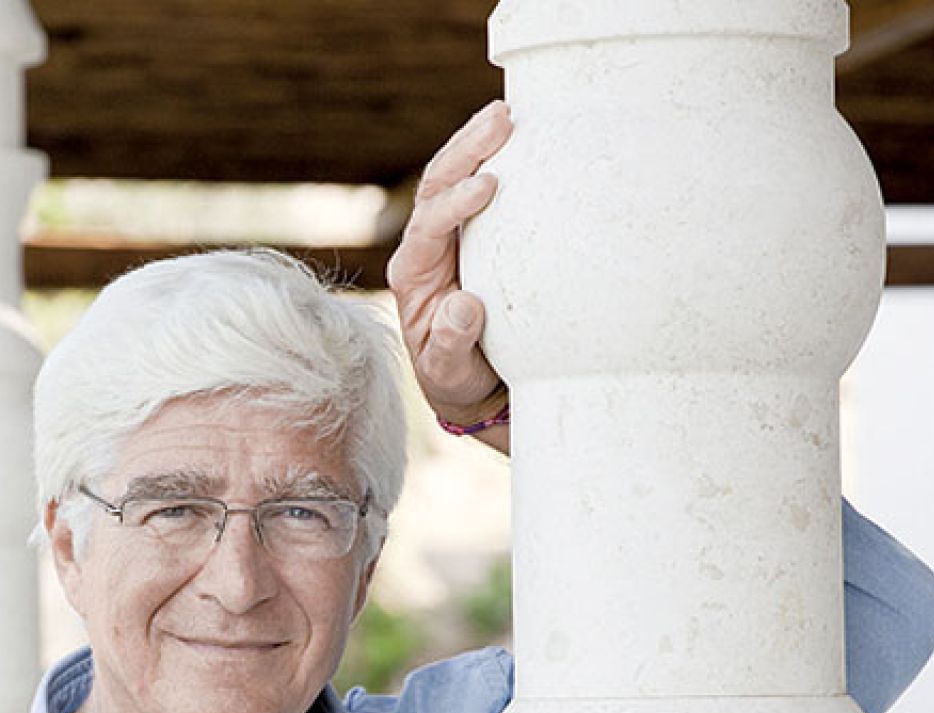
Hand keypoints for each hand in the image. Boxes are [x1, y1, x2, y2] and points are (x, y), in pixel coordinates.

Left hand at [387, 101, 512, 433]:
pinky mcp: (475, 232)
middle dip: (464, 151)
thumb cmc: (456, 375)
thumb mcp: (449, 372)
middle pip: (435, 186)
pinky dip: (496, 158)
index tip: (488, 186)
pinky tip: (521, 132)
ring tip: (507, 112)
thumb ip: (451, 345)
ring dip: (477, 142)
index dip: (453, 204)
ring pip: (454, 177)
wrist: (467, 378)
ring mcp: (449, 235)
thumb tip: (463, 307)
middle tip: (500, 121)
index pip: (426, 228)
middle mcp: (425, 247)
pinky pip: (480, 186)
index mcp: (412, 275)